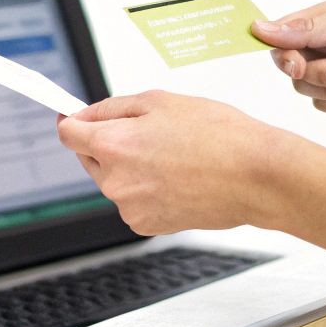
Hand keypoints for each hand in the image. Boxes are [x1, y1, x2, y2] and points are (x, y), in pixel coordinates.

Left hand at [56, 91, 300, 234]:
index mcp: (114, 145)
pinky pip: (134, 201)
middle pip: (90, 157)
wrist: (256, 177)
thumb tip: (86, 114)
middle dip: (108, 142)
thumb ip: (114, 108)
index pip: (68, 134)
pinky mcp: (147, 225)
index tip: (73, 116)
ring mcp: (130, 207)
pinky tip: (177, 177)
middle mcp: (115, 182)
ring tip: (172, 155)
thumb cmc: (219, 136)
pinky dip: (147, 189)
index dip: (70, 120)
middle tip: (148, 131)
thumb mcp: (162, 101)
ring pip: (114, 180)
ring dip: (130, 166)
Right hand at [252, 0, 325, 118]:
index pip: (280, 34)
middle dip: (315, 69)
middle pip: (288, 65)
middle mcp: (322, 47)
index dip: (279, 48)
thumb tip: (259, 28)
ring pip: (303, 88)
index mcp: (321, 21)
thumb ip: (308, 27)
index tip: (293, 61)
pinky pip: (323, 105)